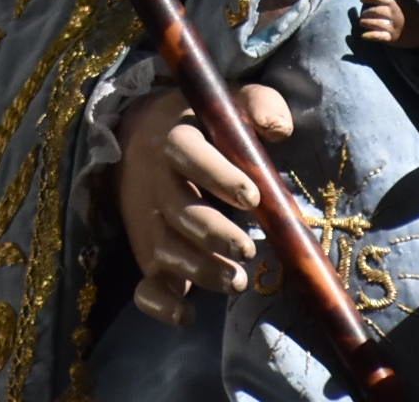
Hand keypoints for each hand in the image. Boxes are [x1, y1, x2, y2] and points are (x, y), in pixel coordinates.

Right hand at [114, 82, 294, 323]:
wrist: (139, 139)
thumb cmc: (202, 126)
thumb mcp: (226, 104)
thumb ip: (256, 105)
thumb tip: (279, 127)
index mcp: (175, 139)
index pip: (188, 153)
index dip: (217, 175)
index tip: (252, 195)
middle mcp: (157, 182)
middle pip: (178, 210)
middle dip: (212, 233)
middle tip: (246, 250)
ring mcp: (149, 222)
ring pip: (165, 249)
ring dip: (199, 270)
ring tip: (237, 281)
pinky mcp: (147, 254)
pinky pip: (145, 285)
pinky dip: (160, 304)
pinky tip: (187, 315)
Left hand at [353, 0, 418, 51]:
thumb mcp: (411, 1)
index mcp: (398, 3)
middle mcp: (394, 14)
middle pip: (375, 11)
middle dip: (367, 12)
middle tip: (364, 14)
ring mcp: (394, 26)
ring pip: (374, 23)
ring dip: (366, 22)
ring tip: (362, 22)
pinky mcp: (395, 38)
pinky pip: (379, 36)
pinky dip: (370, 36)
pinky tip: (364, 36)